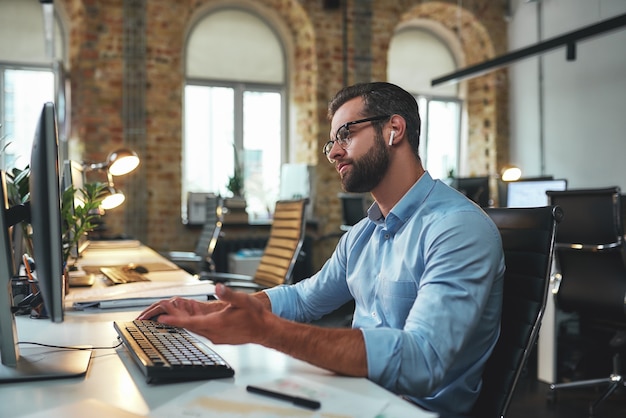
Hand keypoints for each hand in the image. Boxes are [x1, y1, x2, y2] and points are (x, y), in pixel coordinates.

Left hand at [139, 284, 273, 345]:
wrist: (265, 330)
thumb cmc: (255, 316)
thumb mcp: (243, 300)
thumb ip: (229, 295)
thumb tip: (218, 288)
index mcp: (217, 324)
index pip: (191, 322)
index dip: (175, 319)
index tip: (162, 318)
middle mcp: (214, 333)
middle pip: (189, 326)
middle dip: (175, 318)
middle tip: (161, 311)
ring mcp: (216, 337)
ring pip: (195, 328)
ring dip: (184, 321)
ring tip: (174, 311)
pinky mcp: (219, 337)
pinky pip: (202, 330)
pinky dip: (194, 323)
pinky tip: (193, 317)